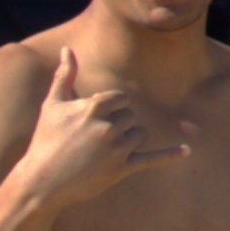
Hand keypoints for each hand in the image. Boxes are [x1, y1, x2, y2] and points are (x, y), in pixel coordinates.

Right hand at [10, 53, 181, 206]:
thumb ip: (65, 75)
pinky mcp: (121, 169)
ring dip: (126, 141)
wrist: (42, 181)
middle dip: (116, 126)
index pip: (121, 99)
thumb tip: (68, 49)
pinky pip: (152, 159)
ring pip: (139, 134)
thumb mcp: (53, 104)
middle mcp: (108, 126)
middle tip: (91, 142)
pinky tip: (188, 151)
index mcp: (94, 107)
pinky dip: (170, 155)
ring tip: (100, 154)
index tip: (91, 123)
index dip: (109, 110)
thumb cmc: (45, 140)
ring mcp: (116, 149)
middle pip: (130, 117)